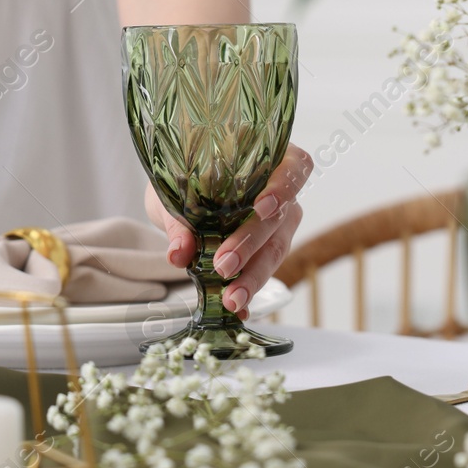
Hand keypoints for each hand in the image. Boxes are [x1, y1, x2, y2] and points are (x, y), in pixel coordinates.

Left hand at [145, 143, 312, 315]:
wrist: (184, 195)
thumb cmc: (186, 180)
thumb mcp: (174, 194)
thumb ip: (178, 221)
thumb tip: (179, 253)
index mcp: (268, 160)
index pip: (294, 166)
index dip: (283, 186)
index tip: (263, 207)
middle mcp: (281, 192)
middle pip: (278, 218)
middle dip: (250, 244)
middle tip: (224, 265)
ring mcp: (279, 223)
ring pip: (275, 250)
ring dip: (252, 276)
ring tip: (231, 298)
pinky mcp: (268, 249)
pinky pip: (264, 269)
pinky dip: (249, 289)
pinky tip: (236, 307)